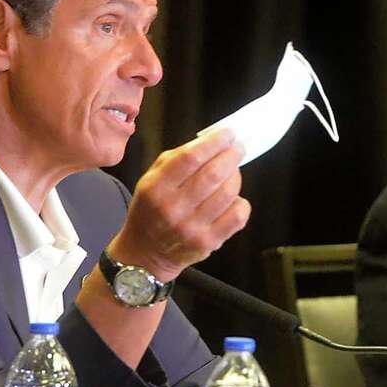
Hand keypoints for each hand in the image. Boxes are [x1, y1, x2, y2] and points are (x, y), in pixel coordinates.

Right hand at [109, 129, 249, 280]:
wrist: (145, 253)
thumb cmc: (152, 209)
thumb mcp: (151, 179)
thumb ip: (177, 158)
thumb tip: (211, 140)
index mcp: (156, 187)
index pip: (190, 158)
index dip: (214, 142)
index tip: (228, 133)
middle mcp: (172, 208)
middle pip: (212, 174)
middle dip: (231, 156)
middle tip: (238, 148)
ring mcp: (191, 228)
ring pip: (228, 194)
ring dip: (236, 176)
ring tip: (233, 171)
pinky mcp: (208, 243)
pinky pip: (237, 216)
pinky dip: (241, 202)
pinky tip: (233, 198)